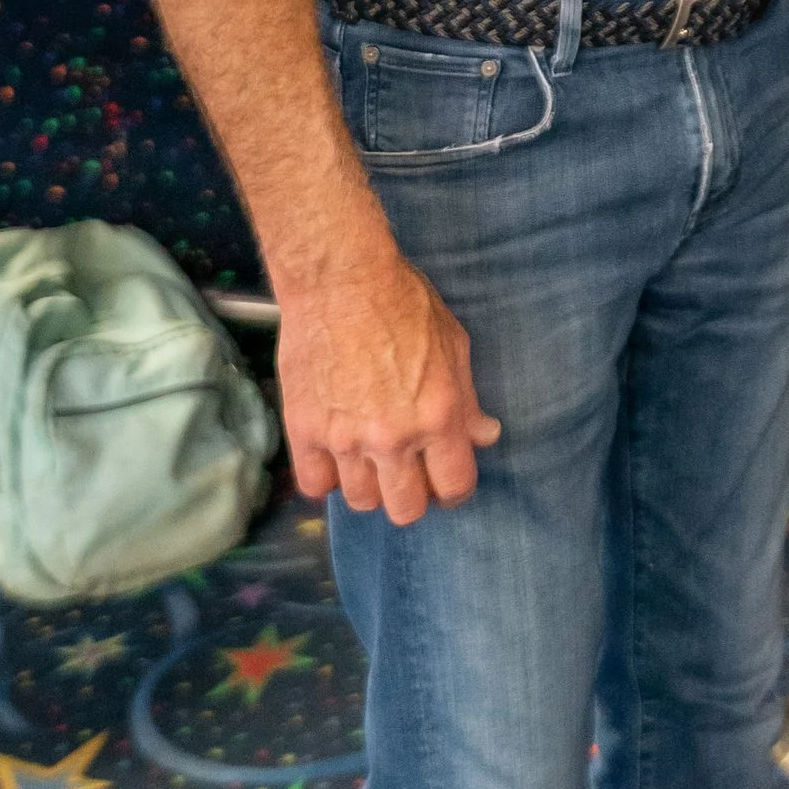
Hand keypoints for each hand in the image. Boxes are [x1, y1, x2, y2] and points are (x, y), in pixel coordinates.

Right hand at [275, 246, 500, 521]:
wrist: (339, 279)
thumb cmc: (402, 303)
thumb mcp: (454, 346)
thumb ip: (468, 401)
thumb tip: (484, 436)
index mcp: (438, 417)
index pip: (453, 487)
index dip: (452, 491)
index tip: (445, 484)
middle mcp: (393, 438)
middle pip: (405, 508)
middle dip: (411, 496)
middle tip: (406, 474)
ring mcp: (345, 438)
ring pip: (360, 501)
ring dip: (368, 486)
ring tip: (368, 460)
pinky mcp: (304, 430)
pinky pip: (314, 485)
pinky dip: (325, 478)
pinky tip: (334, 457)